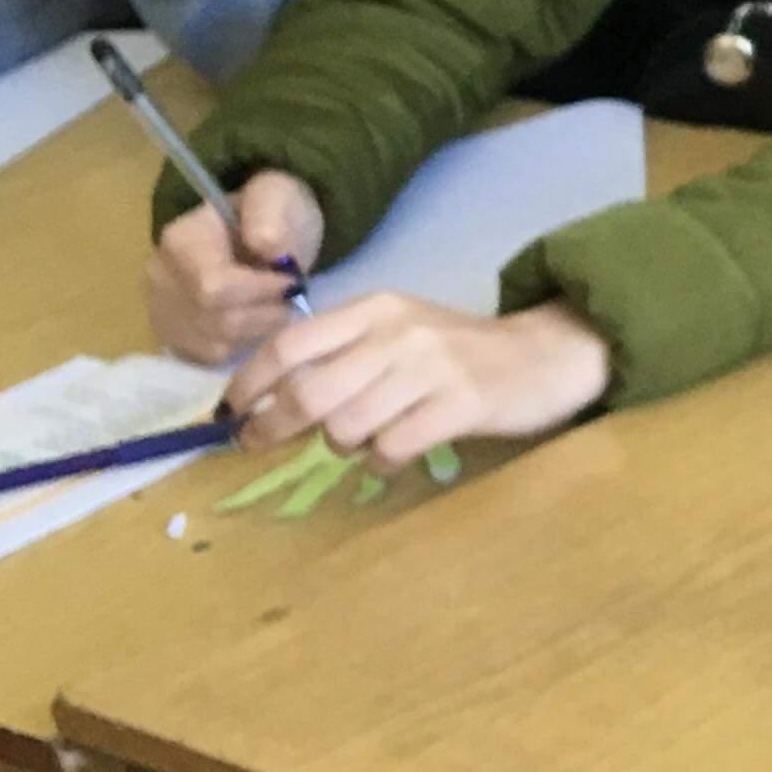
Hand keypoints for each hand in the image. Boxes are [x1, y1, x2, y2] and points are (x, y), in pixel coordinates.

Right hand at [147, 170, 331, 363]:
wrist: (256, 230)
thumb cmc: (270, 214)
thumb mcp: (277, 198)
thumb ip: (270, 216)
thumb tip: (266, 244)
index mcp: (180, 239)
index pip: (214, 286)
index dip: (260, 291)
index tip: (292, 282)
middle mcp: (160, 277)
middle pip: (216, 319)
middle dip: (264, 312)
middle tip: (289, 298)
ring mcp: (161, 309)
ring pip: (217, 342)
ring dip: (258, 329)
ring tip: (274, 306)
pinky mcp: (173, 336)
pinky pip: (211, 356)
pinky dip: (242, 344)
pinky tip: (254, 320)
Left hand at [221, 294, 614, 463]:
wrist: (543, 356)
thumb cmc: (461, 350)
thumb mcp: (400, 331)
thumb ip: (345, 353)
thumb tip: (275, 397)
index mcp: (376, 310)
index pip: (293, 344)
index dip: (250, 380)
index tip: (229, 410)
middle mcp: (398, 334)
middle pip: (310, 392)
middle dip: (272, 425)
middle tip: (258, 443)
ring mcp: (431, 369)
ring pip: (347, 426)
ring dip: (339, 445)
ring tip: (356, 443)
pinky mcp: (460, 406)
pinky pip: (391, 447)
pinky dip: (378, 462)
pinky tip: (388, 456)